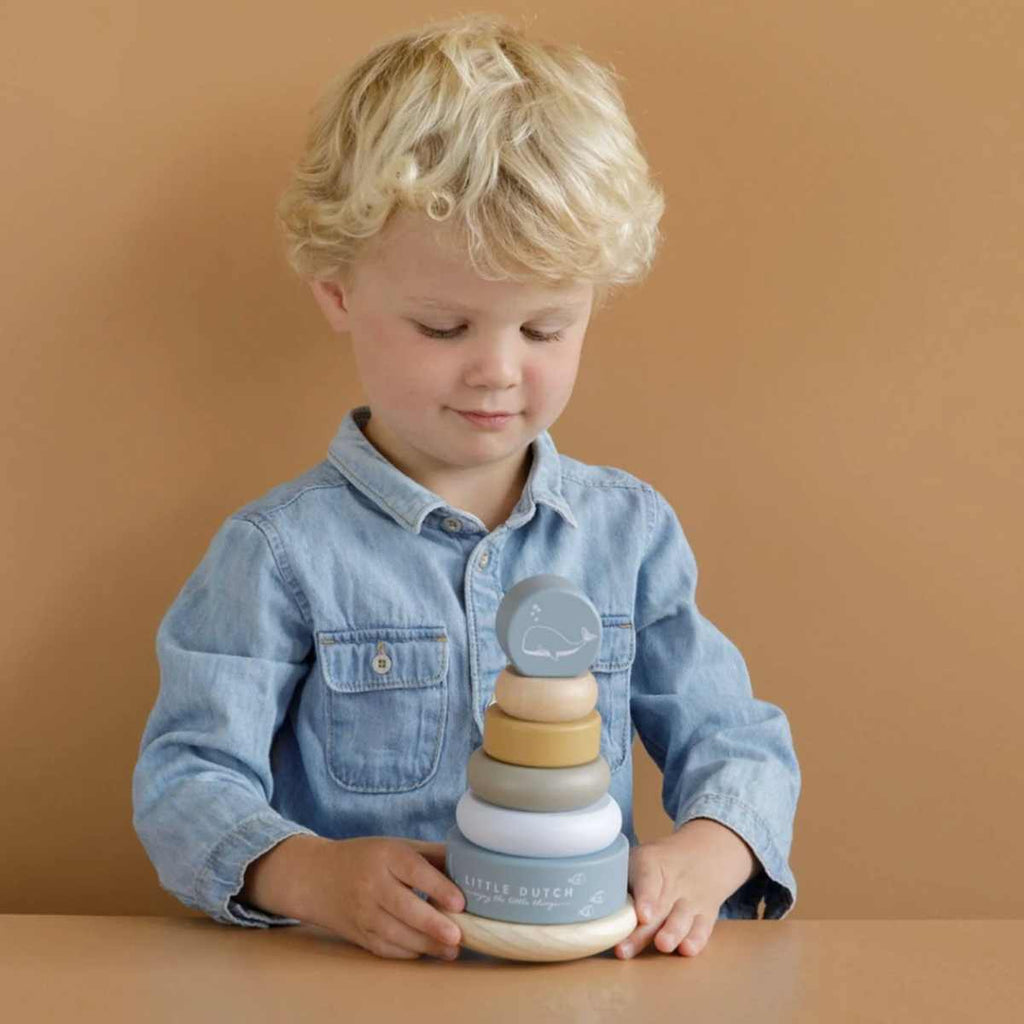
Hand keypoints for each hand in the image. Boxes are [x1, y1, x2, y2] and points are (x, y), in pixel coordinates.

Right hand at [303, 836, 465, 959]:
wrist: (316, 876)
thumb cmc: (366, 858)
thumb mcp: (395, 845)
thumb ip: (430, 854)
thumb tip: (469, 862)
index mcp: (386, 855)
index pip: (414, 871)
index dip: (438, 887)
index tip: (460, 902)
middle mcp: (372, 884)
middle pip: (405, 908)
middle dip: (433, 925)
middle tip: (458, 935)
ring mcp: (363, 912)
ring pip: (396, 934)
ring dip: (426, 945)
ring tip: (451, 949)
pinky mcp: (358, 934)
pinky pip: (385, 948)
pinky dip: (407, 952)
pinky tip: (427, 951)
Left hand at [615, 818, 757, 958]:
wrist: (704, 853)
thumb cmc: (658, 863)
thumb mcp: (639, 859)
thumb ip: (620, 881)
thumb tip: (593, 908)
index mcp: (650, 862)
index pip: (648, 878)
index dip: (645, 897)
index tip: (641, 914)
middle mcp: (674, 881)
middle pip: (659, 906)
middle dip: (644, 930)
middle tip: (625, 948)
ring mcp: (692, 898)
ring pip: (682, 917)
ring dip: (672, 932)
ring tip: (663, 945)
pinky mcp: (706, 914)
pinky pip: (703, 927)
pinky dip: (696, 939)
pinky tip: (687, 949)